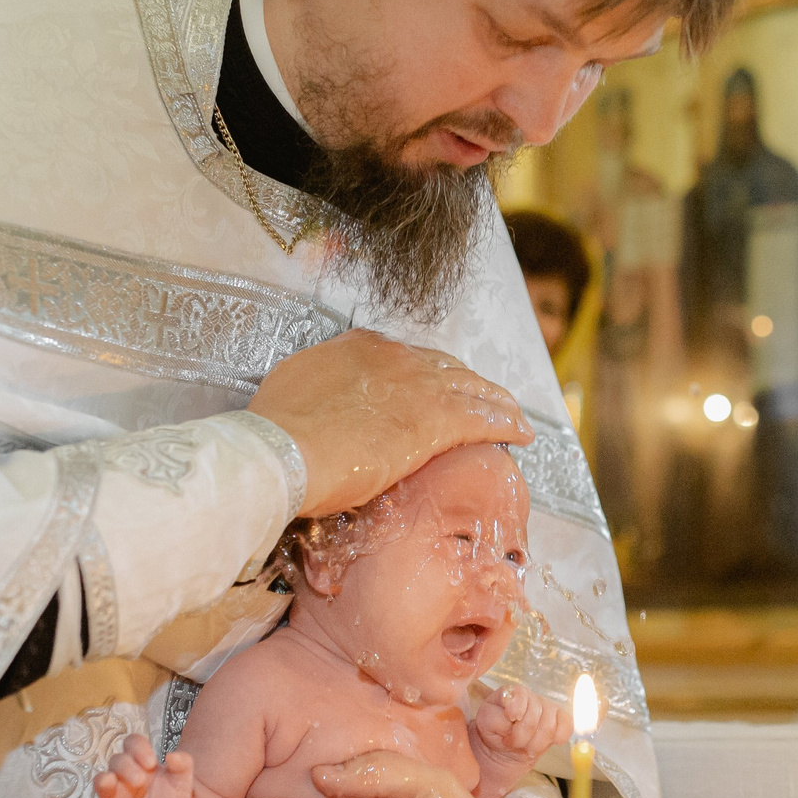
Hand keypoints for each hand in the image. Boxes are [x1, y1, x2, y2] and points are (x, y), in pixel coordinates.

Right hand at [81, 734, 198, 797]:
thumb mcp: (182, 783)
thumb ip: (183, 766)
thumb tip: (174, 755)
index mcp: (141, 762)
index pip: (133, 744)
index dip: (138, 748)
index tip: (151, 761)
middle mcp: (123, 775)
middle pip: (117, 761)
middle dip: (126, 767)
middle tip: (141, 781)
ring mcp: (112, 796)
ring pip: (101, 781)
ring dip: (103, 781)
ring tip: (109, 783)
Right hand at [247, 329, 531, 517]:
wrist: (281, 450)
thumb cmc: (276, 431)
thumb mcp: (294, 392)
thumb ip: (321, 391)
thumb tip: (325, 404)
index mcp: (357, 347)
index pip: (406, 357)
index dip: (427, 373)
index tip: (435, 386)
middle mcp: (393, 357)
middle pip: (446, 368)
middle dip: (468, 384)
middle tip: (484, 401)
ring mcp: (417, 386)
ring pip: (472, 389)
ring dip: (496, 402)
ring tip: (513, 416)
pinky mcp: (435, 421)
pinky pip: (484, 418)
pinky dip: (506, 424)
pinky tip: (521, 433)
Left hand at [473, 682, 563, 762]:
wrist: (506, 749)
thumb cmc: (495, 733)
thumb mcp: (486, 726)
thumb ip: (494, 719)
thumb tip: (510, 718)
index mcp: (511, 692)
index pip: (519, 694)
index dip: (515, 710)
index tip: (508, 724)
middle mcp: (531, 696)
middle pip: (533, 717)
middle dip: (520, 737)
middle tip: (511, 743)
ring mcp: (548, 707)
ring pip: (549, 727)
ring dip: (534, 744)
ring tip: (524, 747)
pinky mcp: (561, 719)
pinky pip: (566, 729)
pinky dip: (555, 740)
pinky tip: (542, 744)